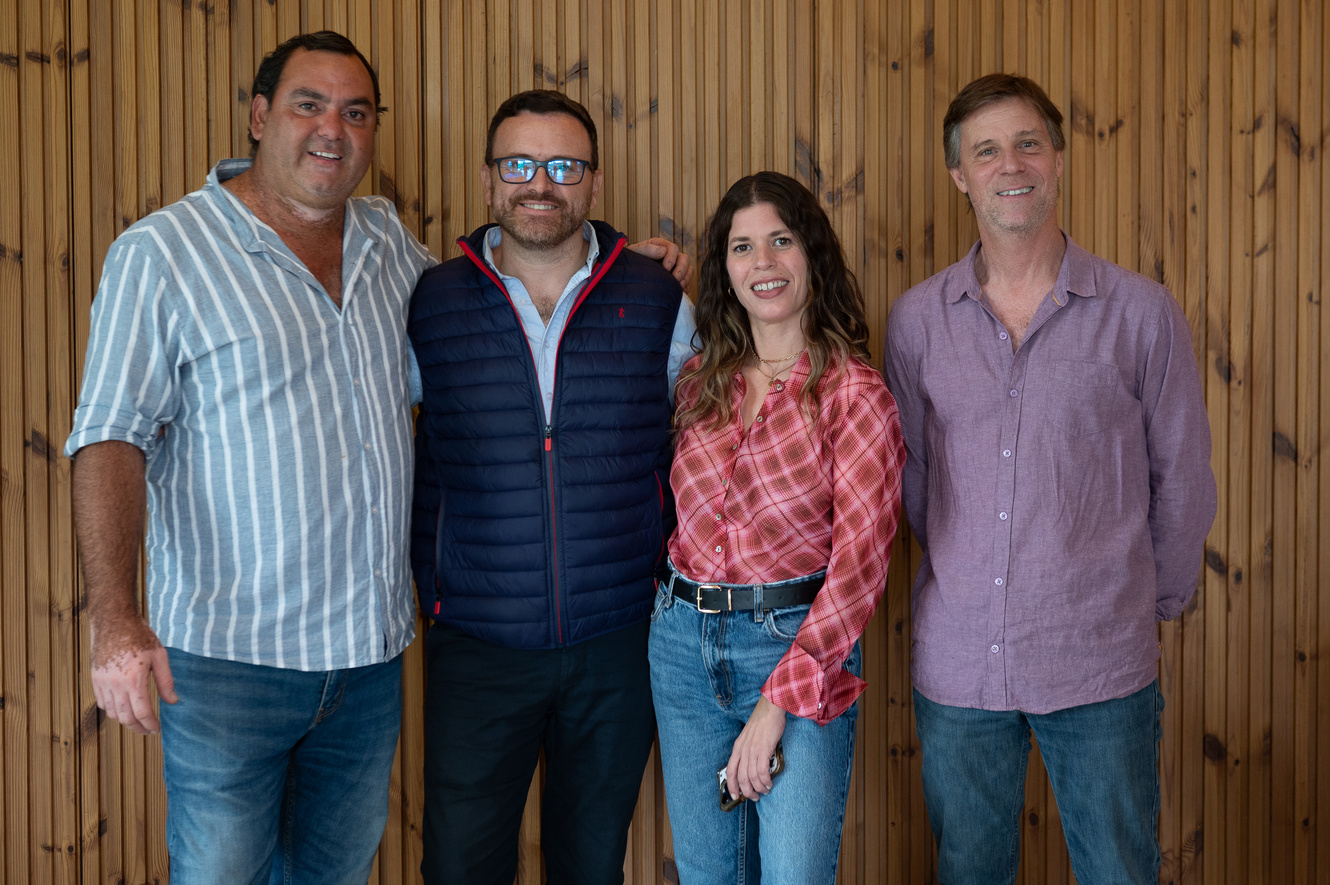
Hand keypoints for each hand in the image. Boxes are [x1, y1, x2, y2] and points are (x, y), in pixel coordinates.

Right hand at [90, 615, 176, 734]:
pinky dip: (113, 710)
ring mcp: (102, 683)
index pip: (142, 713)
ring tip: (138, 720)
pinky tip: (123, 707)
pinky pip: (102, 703)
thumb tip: (172, 701)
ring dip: (125, 720)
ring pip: (112, 713)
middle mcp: (115, 685)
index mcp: (134, 680)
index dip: (151, 725)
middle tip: (148, 730)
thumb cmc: (139, 636)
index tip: (157, 729)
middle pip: (126, 718)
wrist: (114, 622)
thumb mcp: (160, 656)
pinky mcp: (95, 679)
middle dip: (138, 728)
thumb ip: (166, 681)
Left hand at [628, 237, 694, 288]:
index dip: (671, 258)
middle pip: (684, 259)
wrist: (628, 275)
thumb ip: (647, 249)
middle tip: (675, 279)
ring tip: (678, 286)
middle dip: (681, 269)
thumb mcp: (636, 252)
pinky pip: (688, 282)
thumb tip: (663, 251)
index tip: (666, 268)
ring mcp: (675, 267)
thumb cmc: (632, 261)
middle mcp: (671, 255)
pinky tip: (679, 292)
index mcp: (661, 246)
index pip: (673, 248)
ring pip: (689, 270)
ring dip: (686, 278)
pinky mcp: (678, 279)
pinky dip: (686, 287)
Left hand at [725, 695, 786, 801]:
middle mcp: (743, 750)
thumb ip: (747, 750)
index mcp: (737, 747)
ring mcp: (752, 750)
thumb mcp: (748, 737)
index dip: (732, 786)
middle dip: (747, 792)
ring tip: (765, 790)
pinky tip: (769, 783)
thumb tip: (750, 766)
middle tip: (755, 797)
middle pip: (741, 778)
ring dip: (759, 788)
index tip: (736, 796)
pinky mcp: (763, 750)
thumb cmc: (762, 722)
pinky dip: (765, 781)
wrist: (770, 708)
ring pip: (752, 777)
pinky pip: (762, 772)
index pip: (730, 771)